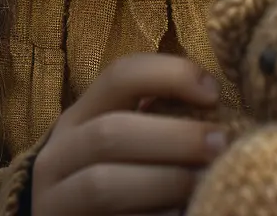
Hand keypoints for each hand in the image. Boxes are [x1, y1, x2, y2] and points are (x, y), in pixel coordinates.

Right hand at [31, 54, 228, 214]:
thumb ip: (158, 121)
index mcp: (81, 116)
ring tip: (204, 183)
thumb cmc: (115, 176)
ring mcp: (57, 199)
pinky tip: (180, 215)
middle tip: (220, 145)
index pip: (119, 75)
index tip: (213, 92)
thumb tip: (216, 106)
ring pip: (103, 183)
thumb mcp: (125, 139)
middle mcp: (60, 154)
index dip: (170, 75)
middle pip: (110, 132)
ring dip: (164, 181)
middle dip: (174, 137)